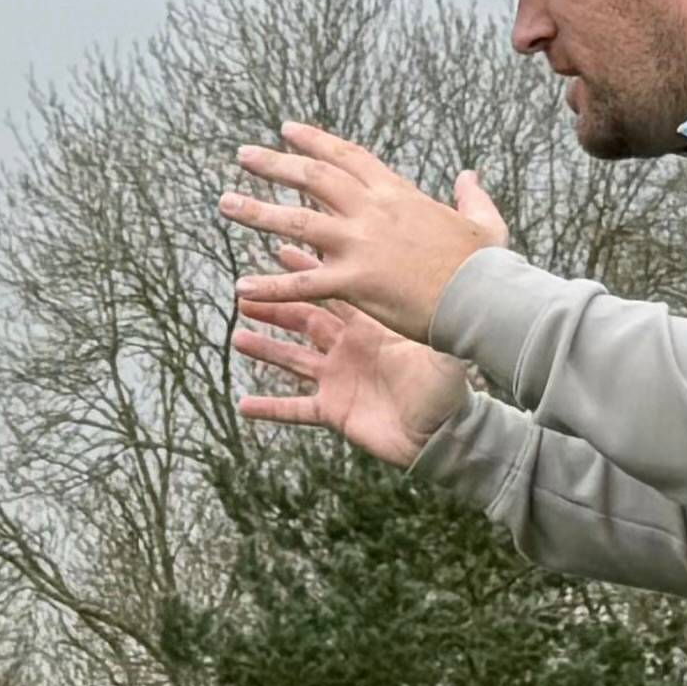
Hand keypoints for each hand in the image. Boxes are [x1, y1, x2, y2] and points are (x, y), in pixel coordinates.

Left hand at [223, 126, 508, 339]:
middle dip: (275, 163)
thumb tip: (468, 175)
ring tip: (225, 203)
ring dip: (257, 211)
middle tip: (244, 155)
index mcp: (398, 194)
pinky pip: (303, 283)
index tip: (288, 130)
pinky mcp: (356, 280)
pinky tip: (242, 288)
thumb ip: (471, 196)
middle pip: (314, 178)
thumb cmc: (486, 266)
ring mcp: (361, 244)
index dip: (316, 142)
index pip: (349, 158)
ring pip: (297, 221)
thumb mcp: (483, 221)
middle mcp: (374, 211)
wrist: (485, 298)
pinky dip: (271, 286)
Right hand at [235, 238, 474, 465]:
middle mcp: (350, 349)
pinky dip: (270, 408)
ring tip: (238, 338)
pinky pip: (295, 410)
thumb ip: (431, 315)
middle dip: (276, 306)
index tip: (283, 249)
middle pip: (304, 320)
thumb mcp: (440, 348)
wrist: (442, 435)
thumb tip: (437, 275)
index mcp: (372, 328)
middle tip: (246, 291)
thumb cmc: (448, 389)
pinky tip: (244, 404)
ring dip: (266, 350)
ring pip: (292, 360)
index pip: (335, 291)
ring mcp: (339, 380)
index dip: (310, 272)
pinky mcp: (334, 412)